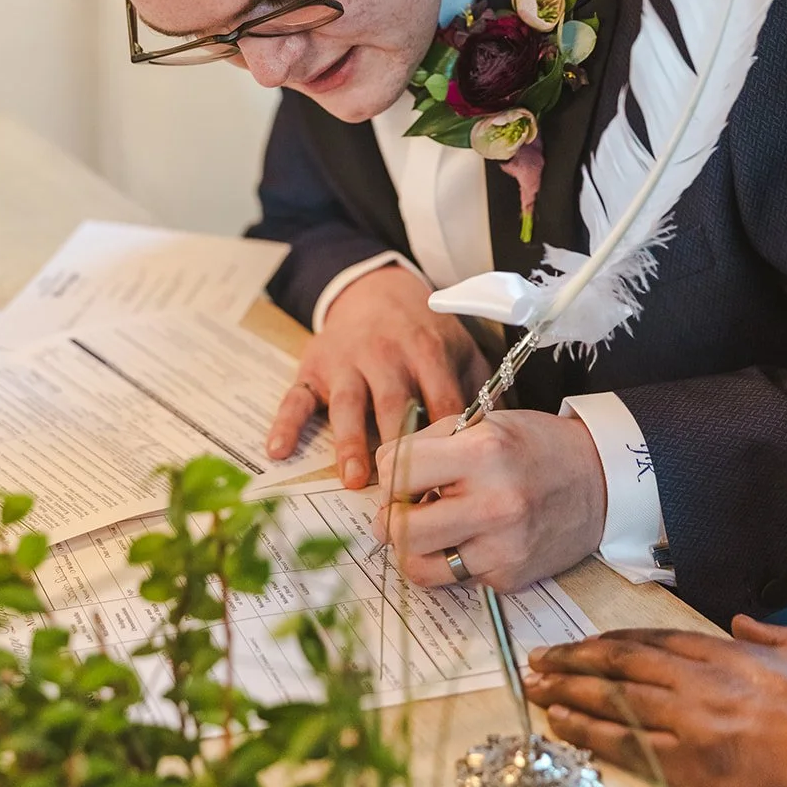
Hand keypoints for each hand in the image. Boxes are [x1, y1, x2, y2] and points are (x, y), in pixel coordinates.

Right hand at [266, 265, 490, 488]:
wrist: (376, 292)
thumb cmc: (425, 334)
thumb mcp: (460, 350)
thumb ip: (483, 390)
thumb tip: (508, 440)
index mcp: (427, 351)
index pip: (442, 400)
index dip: (449, 442)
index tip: (457, 483)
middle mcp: (385, 355)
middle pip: (394, 404)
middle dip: (400, 448)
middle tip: (407, 494)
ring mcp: (346, 361)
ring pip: (347, 402)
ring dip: (349, 442)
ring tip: (354, 480)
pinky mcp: (313, 367)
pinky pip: (295, 396)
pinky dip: (285, 423)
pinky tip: (278, 452)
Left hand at [372, 409, 606, 591]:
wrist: (599, 481)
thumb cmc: (535, 446)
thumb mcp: (484, 423)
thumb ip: (429, 445)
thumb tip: (384, 478)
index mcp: (482, 454)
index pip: (398, 469)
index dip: (391, 472)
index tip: (402, 474)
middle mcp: (493, 505)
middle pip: (400, 528)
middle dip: (390, 517)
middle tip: (400, 509)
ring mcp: (502, 548)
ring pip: (418, 566)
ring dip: (411, 549)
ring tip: (425, 529)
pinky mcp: (508, 578)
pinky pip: (453, 579)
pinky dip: (448, 561)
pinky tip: (464, 539)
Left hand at [525, 618, 786, 786]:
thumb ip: (769, 636)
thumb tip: (744, 624)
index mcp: (726, 655)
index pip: (652, 642)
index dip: (612, 643)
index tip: (585, 643)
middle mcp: (699, 681)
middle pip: (620, 664)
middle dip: (575, 661)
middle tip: (539, 660)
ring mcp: (691, 721)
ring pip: (613, 699)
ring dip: (569, 692)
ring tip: (536, 688)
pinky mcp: (694, 765)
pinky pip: (628, 745)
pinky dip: (590, 734)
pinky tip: (562, 728)